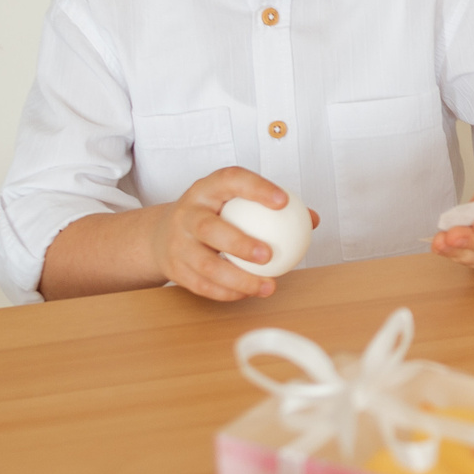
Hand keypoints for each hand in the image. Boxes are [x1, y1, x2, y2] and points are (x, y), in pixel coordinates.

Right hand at [152, 167, 299, 301]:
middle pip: (208, 228)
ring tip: (268, 286)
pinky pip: (202, 285)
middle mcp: (187, 213)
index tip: (283, 201)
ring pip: (205, 264)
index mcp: (207, 189)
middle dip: (239, 243)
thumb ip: (271, 207)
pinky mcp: (174, 269)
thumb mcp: (235, 202)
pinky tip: (249, 293)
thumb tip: (311, 219)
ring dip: (239, 279)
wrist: (162, 234)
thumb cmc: (213, 215)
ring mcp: (177, 243)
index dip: (256, 188)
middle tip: (270, 256)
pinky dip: (227, 292)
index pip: (230, 180)